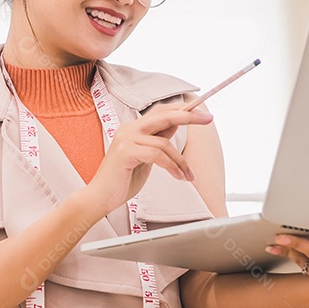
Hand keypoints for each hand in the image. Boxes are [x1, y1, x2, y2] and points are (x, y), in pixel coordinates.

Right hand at [79, 105, 213, 218]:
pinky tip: (178, 176)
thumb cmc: (122, 180)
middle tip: (208, 119)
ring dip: (181, 161)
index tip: (203, 114)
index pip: (161, 112)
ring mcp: (126, 139)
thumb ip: (157, 141)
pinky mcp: (126, 152)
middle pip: (164, 116)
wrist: (100, 197)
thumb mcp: (145, 157)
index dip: (183, 110)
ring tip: (188, 175)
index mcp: (133, 128)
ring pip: (164, 143)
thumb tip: (176, 125)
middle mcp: (129, 129)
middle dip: (189, 117)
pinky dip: (172, 166)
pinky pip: (157, 155)